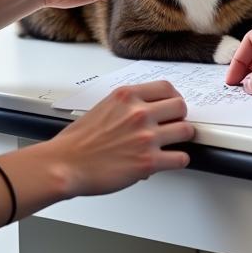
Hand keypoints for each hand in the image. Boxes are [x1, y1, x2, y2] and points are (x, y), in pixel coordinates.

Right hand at [51, 81, 194, 195]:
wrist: (65, 164)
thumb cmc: (78, 141)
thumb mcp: (103, 107)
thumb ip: (127, 107)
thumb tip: (146, 112)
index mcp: (127, 96)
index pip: (166, 87)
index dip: (173, 98)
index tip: (173, 106)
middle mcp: (139, 113)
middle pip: (181, 107)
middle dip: (180, 117)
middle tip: (175, 125)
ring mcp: (146, 137)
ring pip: (186, 131)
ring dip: (182, 138)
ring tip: (174, 144)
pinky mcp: (148, 161)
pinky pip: (181, 158)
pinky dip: (179, 160)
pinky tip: (170, 161)